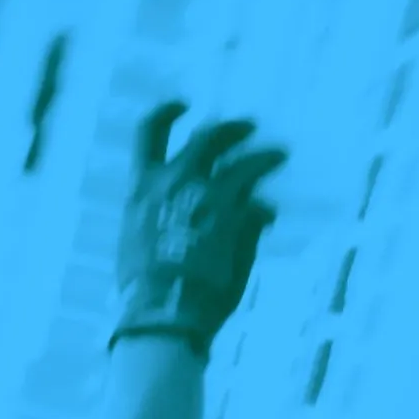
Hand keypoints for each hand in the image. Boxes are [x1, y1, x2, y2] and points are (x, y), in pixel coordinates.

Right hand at [116, 102, 286, 356]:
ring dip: (265, 156)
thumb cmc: (143, 289)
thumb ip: (161, 216)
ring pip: (246, 163)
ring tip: (280, 154)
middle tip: (250, 126)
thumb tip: (186, 209)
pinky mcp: (240, 220)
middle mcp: (177, 182)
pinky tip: (269, 215)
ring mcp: (211, 198)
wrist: (163, 313)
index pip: (149, 132)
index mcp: (142, 188)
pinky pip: (260, 206)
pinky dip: (264, 210)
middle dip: (232, 129)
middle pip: (209, 137)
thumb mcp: (138, 244)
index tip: (184, 105)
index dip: (168, 112)